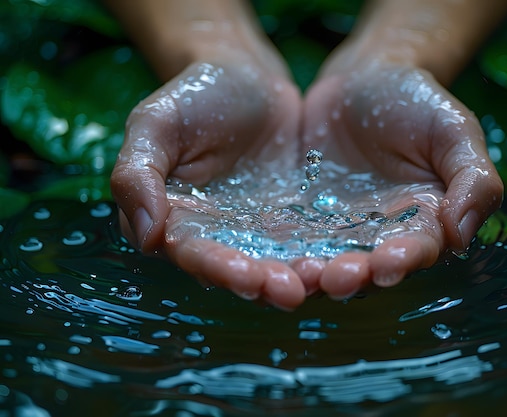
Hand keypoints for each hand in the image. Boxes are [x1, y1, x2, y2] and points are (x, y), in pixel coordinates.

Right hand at [110, 61, 307, 309]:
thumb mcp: (155, 124)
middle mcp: (216, 237)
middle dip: (263, 285)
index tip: (247, 277)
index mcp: (175, 222)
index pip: (194, 255)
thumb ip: (137, 174)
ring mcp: (258, 232)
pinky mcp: (293, 222)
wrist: (249, 78)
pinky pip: (308, 244)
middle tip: (290, 292)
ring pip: (276, 265)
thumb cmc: (195, 96)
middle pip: (239, 271)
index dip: (219, 269)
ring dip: (297, 279)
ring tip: (321, 280)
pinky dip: (323, 256)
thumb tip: (146, 236)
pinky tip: (341, 262)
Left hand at [301, 61, 502, 299]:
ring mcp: (340, 230)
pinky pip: (294, 241)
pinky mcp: (304, 219)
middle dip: (355, 277)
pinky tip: (272, 259)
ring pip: (329, 262)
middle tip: (338, 278)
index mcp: (425, 220)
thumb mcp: (454, 129)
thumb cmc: (415, 101)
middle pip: (369, 268)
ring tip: (305, 276)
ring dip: (318, 275)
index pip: (418, 250)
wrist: (359, 80)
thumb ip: (473, 178)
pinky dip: (285, 255)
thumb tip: (463, 232)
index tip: (388, 264)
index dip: (404, 260)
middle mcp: (382, 235)